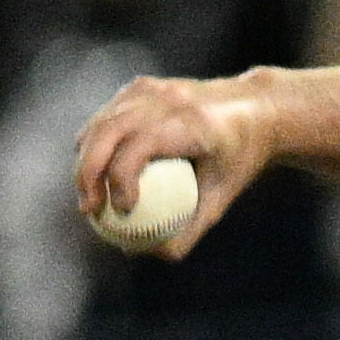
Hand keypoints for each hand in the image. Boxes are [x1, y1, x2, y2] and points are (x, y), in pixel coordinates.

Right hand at [74, 71, 273, 258]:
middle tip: (89, 210)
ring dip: (86, 161)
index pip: (140, 148)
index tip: (122, 211)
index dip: (122, 179)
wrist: (254, 108)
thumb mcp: (223, 197)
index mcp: (192, 123)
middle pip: (109, 132)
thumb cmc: (239, 159)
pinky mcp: (142, 85)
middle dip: (89, 173)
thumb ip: (192, 228)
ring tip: (88, 197)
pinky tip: (92, 174)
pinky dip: (94, 143)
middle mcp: (168, 99)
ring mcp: (153, 88)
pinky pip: (108, 116)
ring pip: (102, 122)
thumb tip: (158, 255)